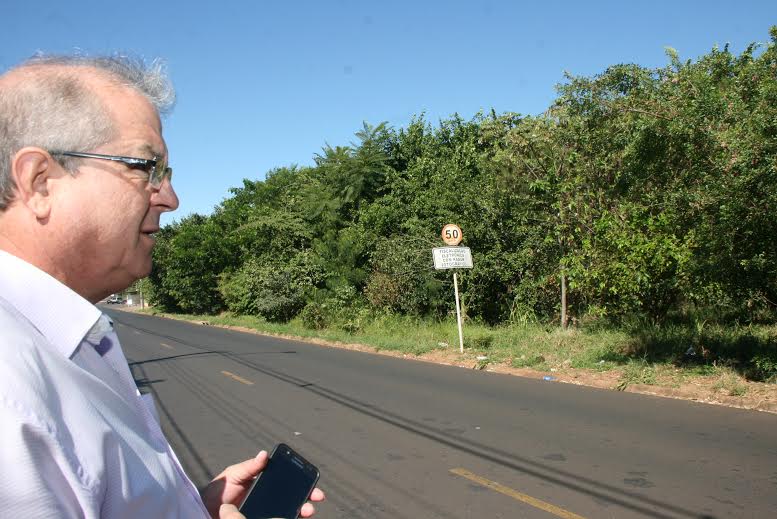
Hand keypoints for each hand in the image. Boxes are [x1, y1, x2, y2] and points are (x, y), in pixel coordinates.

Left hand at [202, 451, 325, 518]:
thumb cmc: (218, 492)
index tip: (311, 479)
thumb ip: (249, 466)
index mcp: (264, 484)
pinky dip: (288, 518)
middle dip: (308, 496)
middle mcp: (269, 499)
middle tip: (316, 497)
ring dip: (302, 509)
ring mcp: (266, 512)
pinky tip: (294, 516)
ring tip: (306, 510)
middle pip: (293, 497)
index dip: (301, 480)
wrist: (204, 512)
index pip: (287, 481)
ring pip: (289, 511)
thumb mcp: (233, 475)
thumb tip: (264, 454)